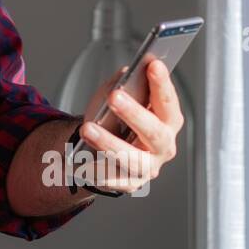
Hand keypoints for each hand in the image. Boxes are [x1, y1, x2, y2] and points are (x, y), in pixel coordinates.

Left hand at [76, 59, 183, 194]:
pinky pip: (111, 179)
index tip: (153, 64)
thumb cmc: (115, 118)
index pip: (167, 101)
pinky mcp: (128, 184)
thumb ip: (123, 86)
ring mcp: (147, 167)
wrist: (104, 150)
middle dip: (134, 113)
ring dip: (108, 143)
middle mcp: (163, 146)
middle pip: (154, 132)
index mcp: (167, 121)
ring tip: (87, 128)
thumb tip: (125, 75)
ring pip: (131, 159)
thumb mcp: (118, 98)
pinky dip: (95, 169)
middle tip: (114, 95)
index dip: (162, 83)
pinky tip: (81, 161)